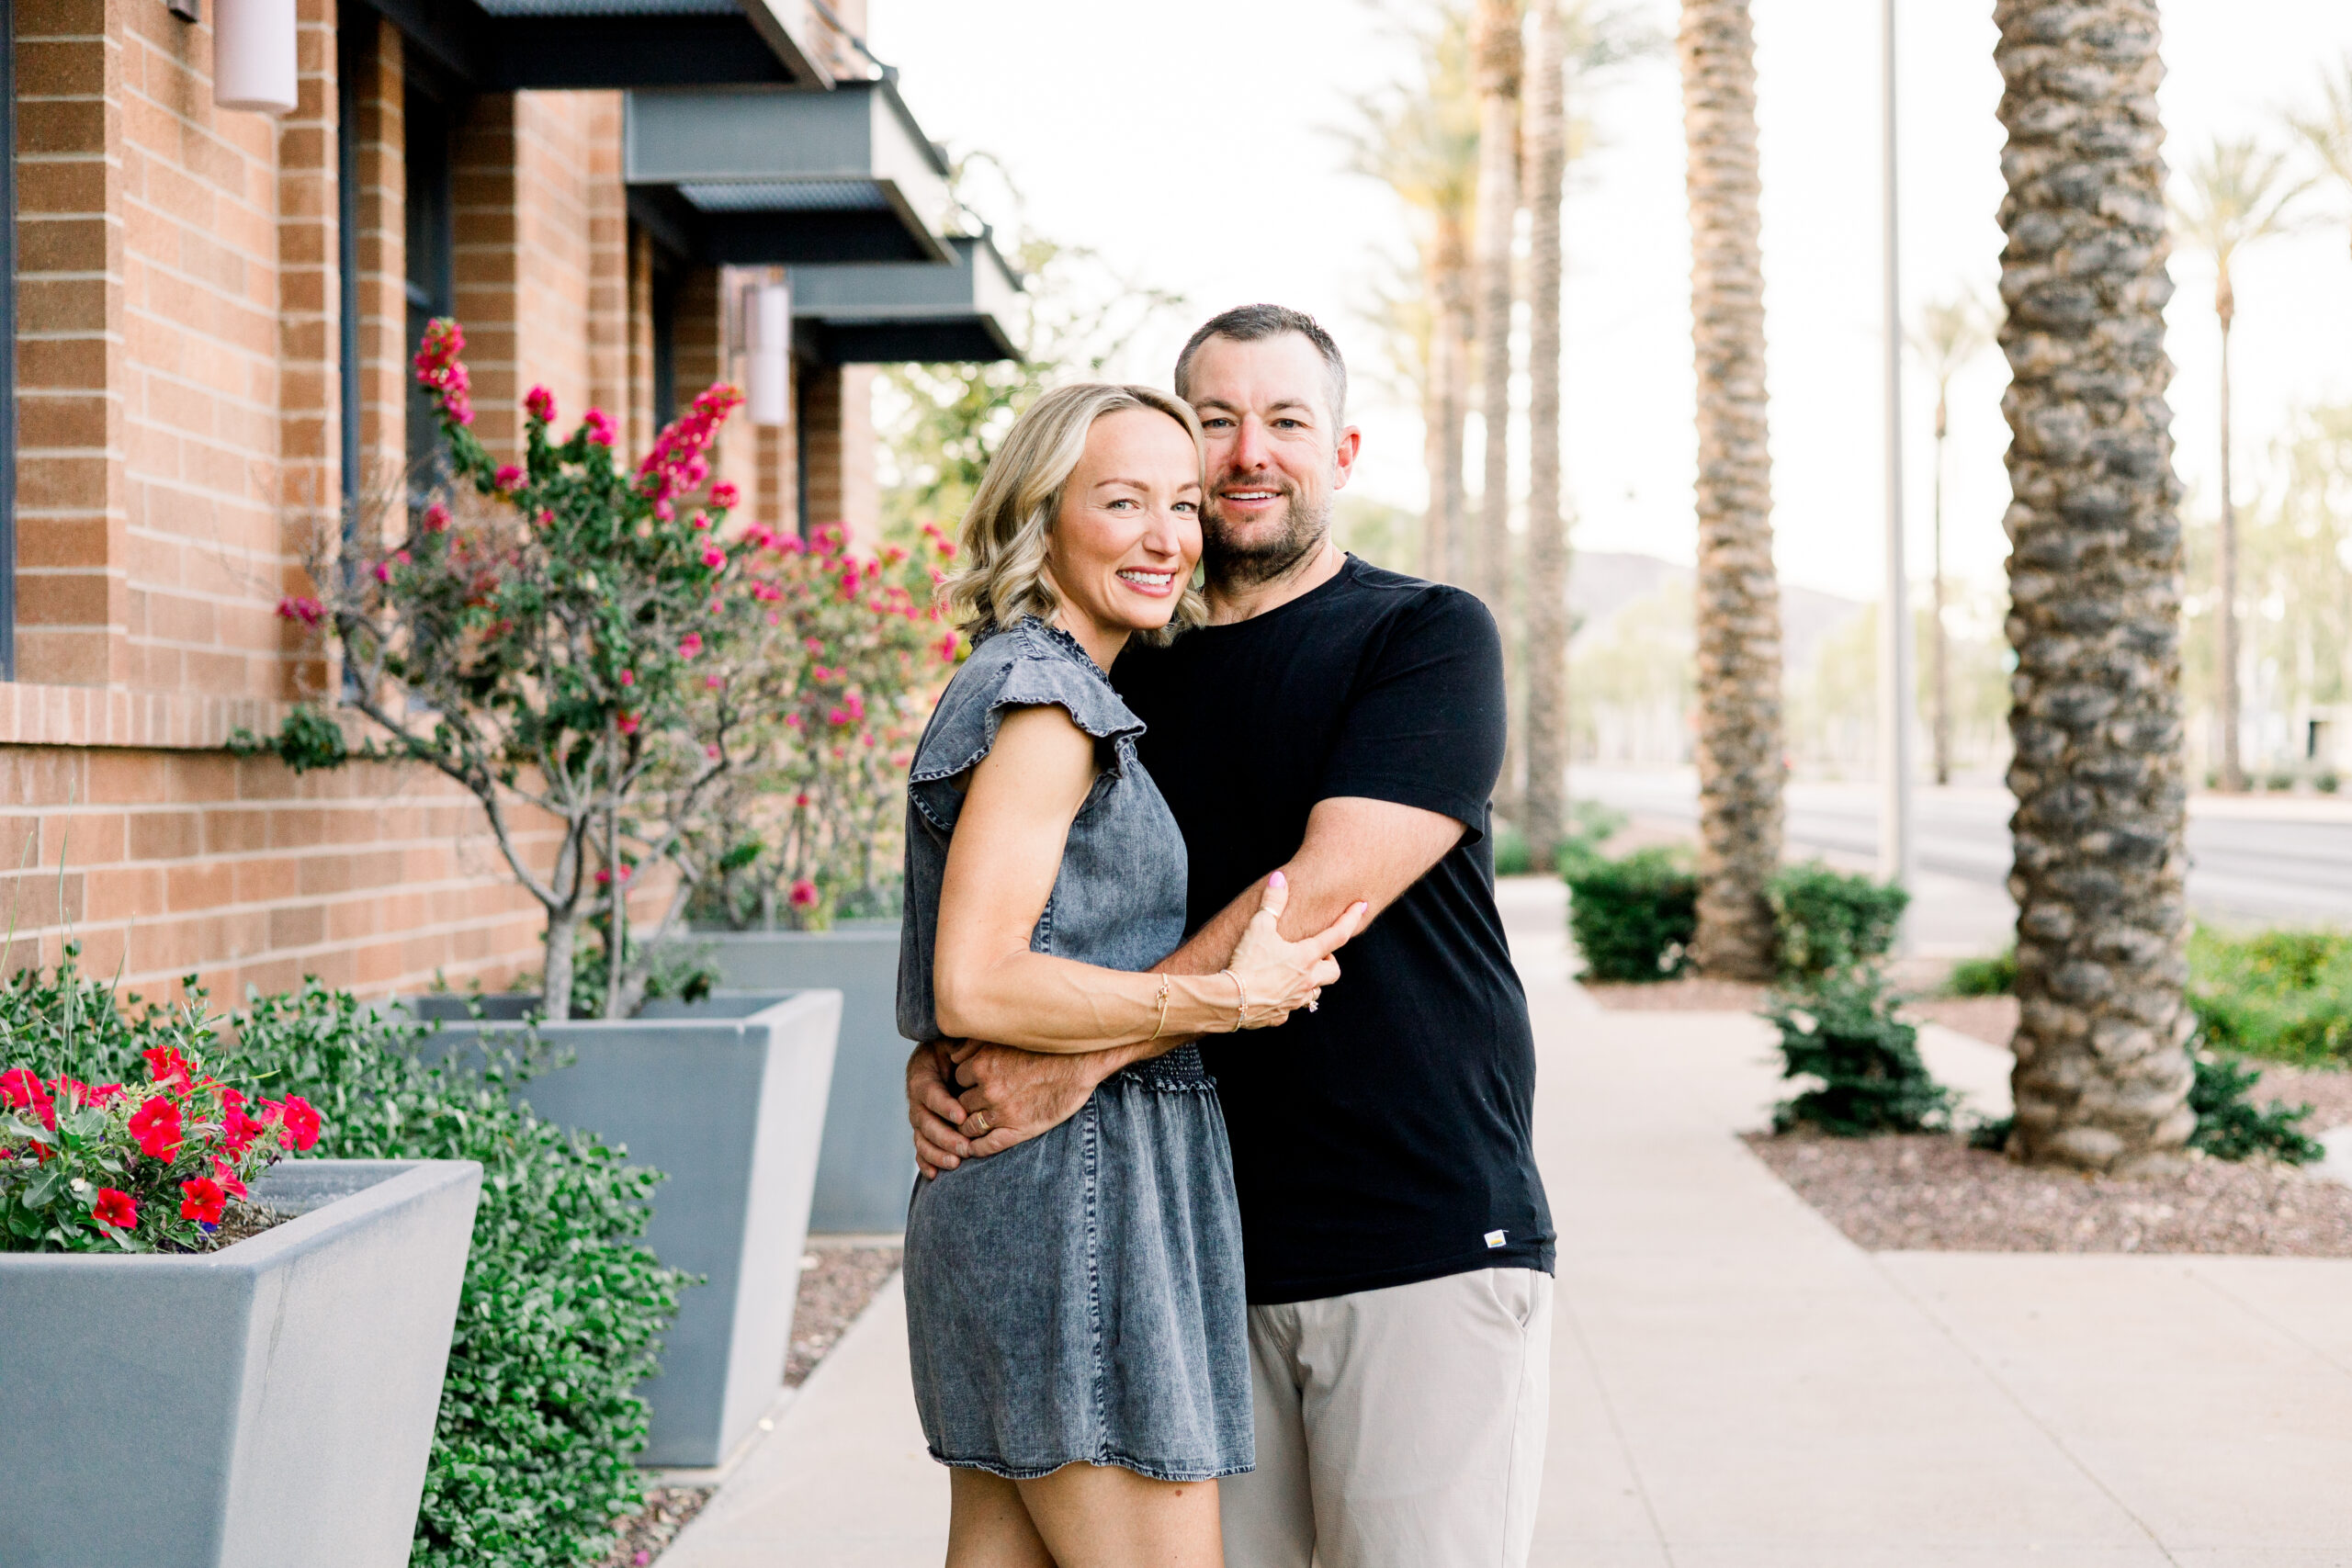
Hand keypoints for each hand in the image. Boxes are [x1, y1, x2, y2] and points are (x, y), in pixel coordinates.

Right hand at [908, 1041, 974, 1177]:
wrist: (946, 1058)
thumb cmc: (956, 1048)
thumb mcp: (957, 1040)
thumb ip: (962, 1044)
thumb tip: (966, 1048)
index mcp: (922, 1075)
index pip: (929, 1092)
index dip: (943, 1105)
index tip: (962, 1115)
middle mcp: (917, 1098)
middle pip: (924, 1120)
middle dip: (944, 1136)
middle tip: (964, 1146)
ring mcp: (919, 1116)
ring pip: (922, 1138)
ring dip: (937, 1152)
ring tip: (956, 1163)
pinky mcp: (924, 1130)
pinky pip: (921, 1148)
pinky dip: (926, 1162)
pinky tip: (935, 1174)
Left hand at [948, 1042, 1101, 1153]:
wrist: (1082, 1062)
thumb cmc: (1047, 1046)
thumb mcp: (1008, 1037)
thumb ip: (976, 1044)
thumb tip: (953, 1056)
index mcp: (983, 1064)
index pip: (958, 1078)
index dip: (966, 1082)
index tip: (973, 1085)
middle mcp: (988, 1089)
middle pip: (961, 1103)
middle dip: (966, 1104)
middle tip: (972, 1106)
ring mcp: (1002, 1112)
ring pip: (969, 1125)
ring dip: (968, 1127)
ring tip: (971, 1128)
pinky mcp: (1019, 1130)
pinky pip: (988, 1145)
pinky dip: (977, 1149)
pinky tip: (974, 1149)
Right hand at [1223, 871, 1366, 1029]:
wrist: (1229, 1002)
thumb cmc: (1246, 962)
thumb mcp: (1258, 927)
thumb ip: (1272, 902)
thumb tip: (1279, 878)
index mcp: (1305, 957)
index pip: (1337, 935)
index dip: (1350, 918)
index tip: (1361, 906)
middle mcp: (1306, 980)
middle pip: (1333, 971)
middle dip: (1329, 960)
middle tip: (1314, 951)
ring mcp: (1294, 1000)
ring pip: (1315, 992)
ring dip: (1311, 981)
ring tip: (1294, 972)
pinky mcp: (1279, 1015)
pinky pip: (1290, 1007)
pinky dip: (1286, 999)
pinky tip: (1272, 992)